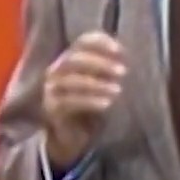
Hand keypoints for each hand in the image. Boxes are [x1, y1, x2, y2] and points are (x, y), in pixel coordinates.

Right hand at [42, 31, 125, 164]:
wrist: (70, 137)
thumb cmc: (89, 107)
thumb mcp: (100, 86)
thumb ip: (109, 71)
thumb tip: (128, 60)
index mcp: (69, 59)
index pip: (82, 42)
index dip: (100, 43)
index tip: (120, 51)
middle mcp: (56, 71)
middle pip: (75, 59)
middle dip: (100, 63)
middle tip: (122, 72)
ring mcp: (51, 90)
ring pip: (72, 80)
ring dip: (97, 84)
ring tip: (117, 90)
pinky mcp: (51, 108)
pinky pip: (69, 102)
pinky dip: (90, 101)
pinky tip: (106, 104)